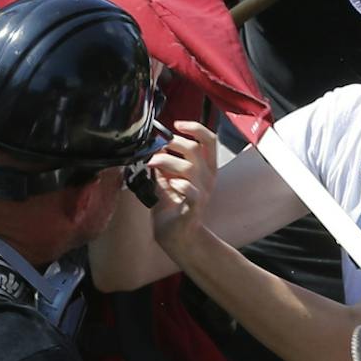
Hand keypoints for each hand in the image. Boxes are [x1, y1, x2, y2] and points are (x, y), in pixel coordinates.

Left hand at [149, 121, 218, 250]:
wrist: (177, 236)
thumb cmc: (173, 205)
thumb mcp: (167, 177)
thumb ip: (164, 162)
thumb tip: (153, 145)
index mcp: (205, 168)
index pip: (209, 140)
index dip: (195, 127)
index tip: (176, 124)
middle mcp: (207, 178)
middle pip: (195, 149)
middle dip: (173, 143)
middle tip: (156, 148)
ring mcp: (202, 193)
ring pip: (189, 167)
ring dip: (167, 162)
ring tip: (151, 163)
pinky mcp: (194, 209)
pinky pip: (192, 193)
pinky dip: (182, 185)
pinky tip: (171, 183)